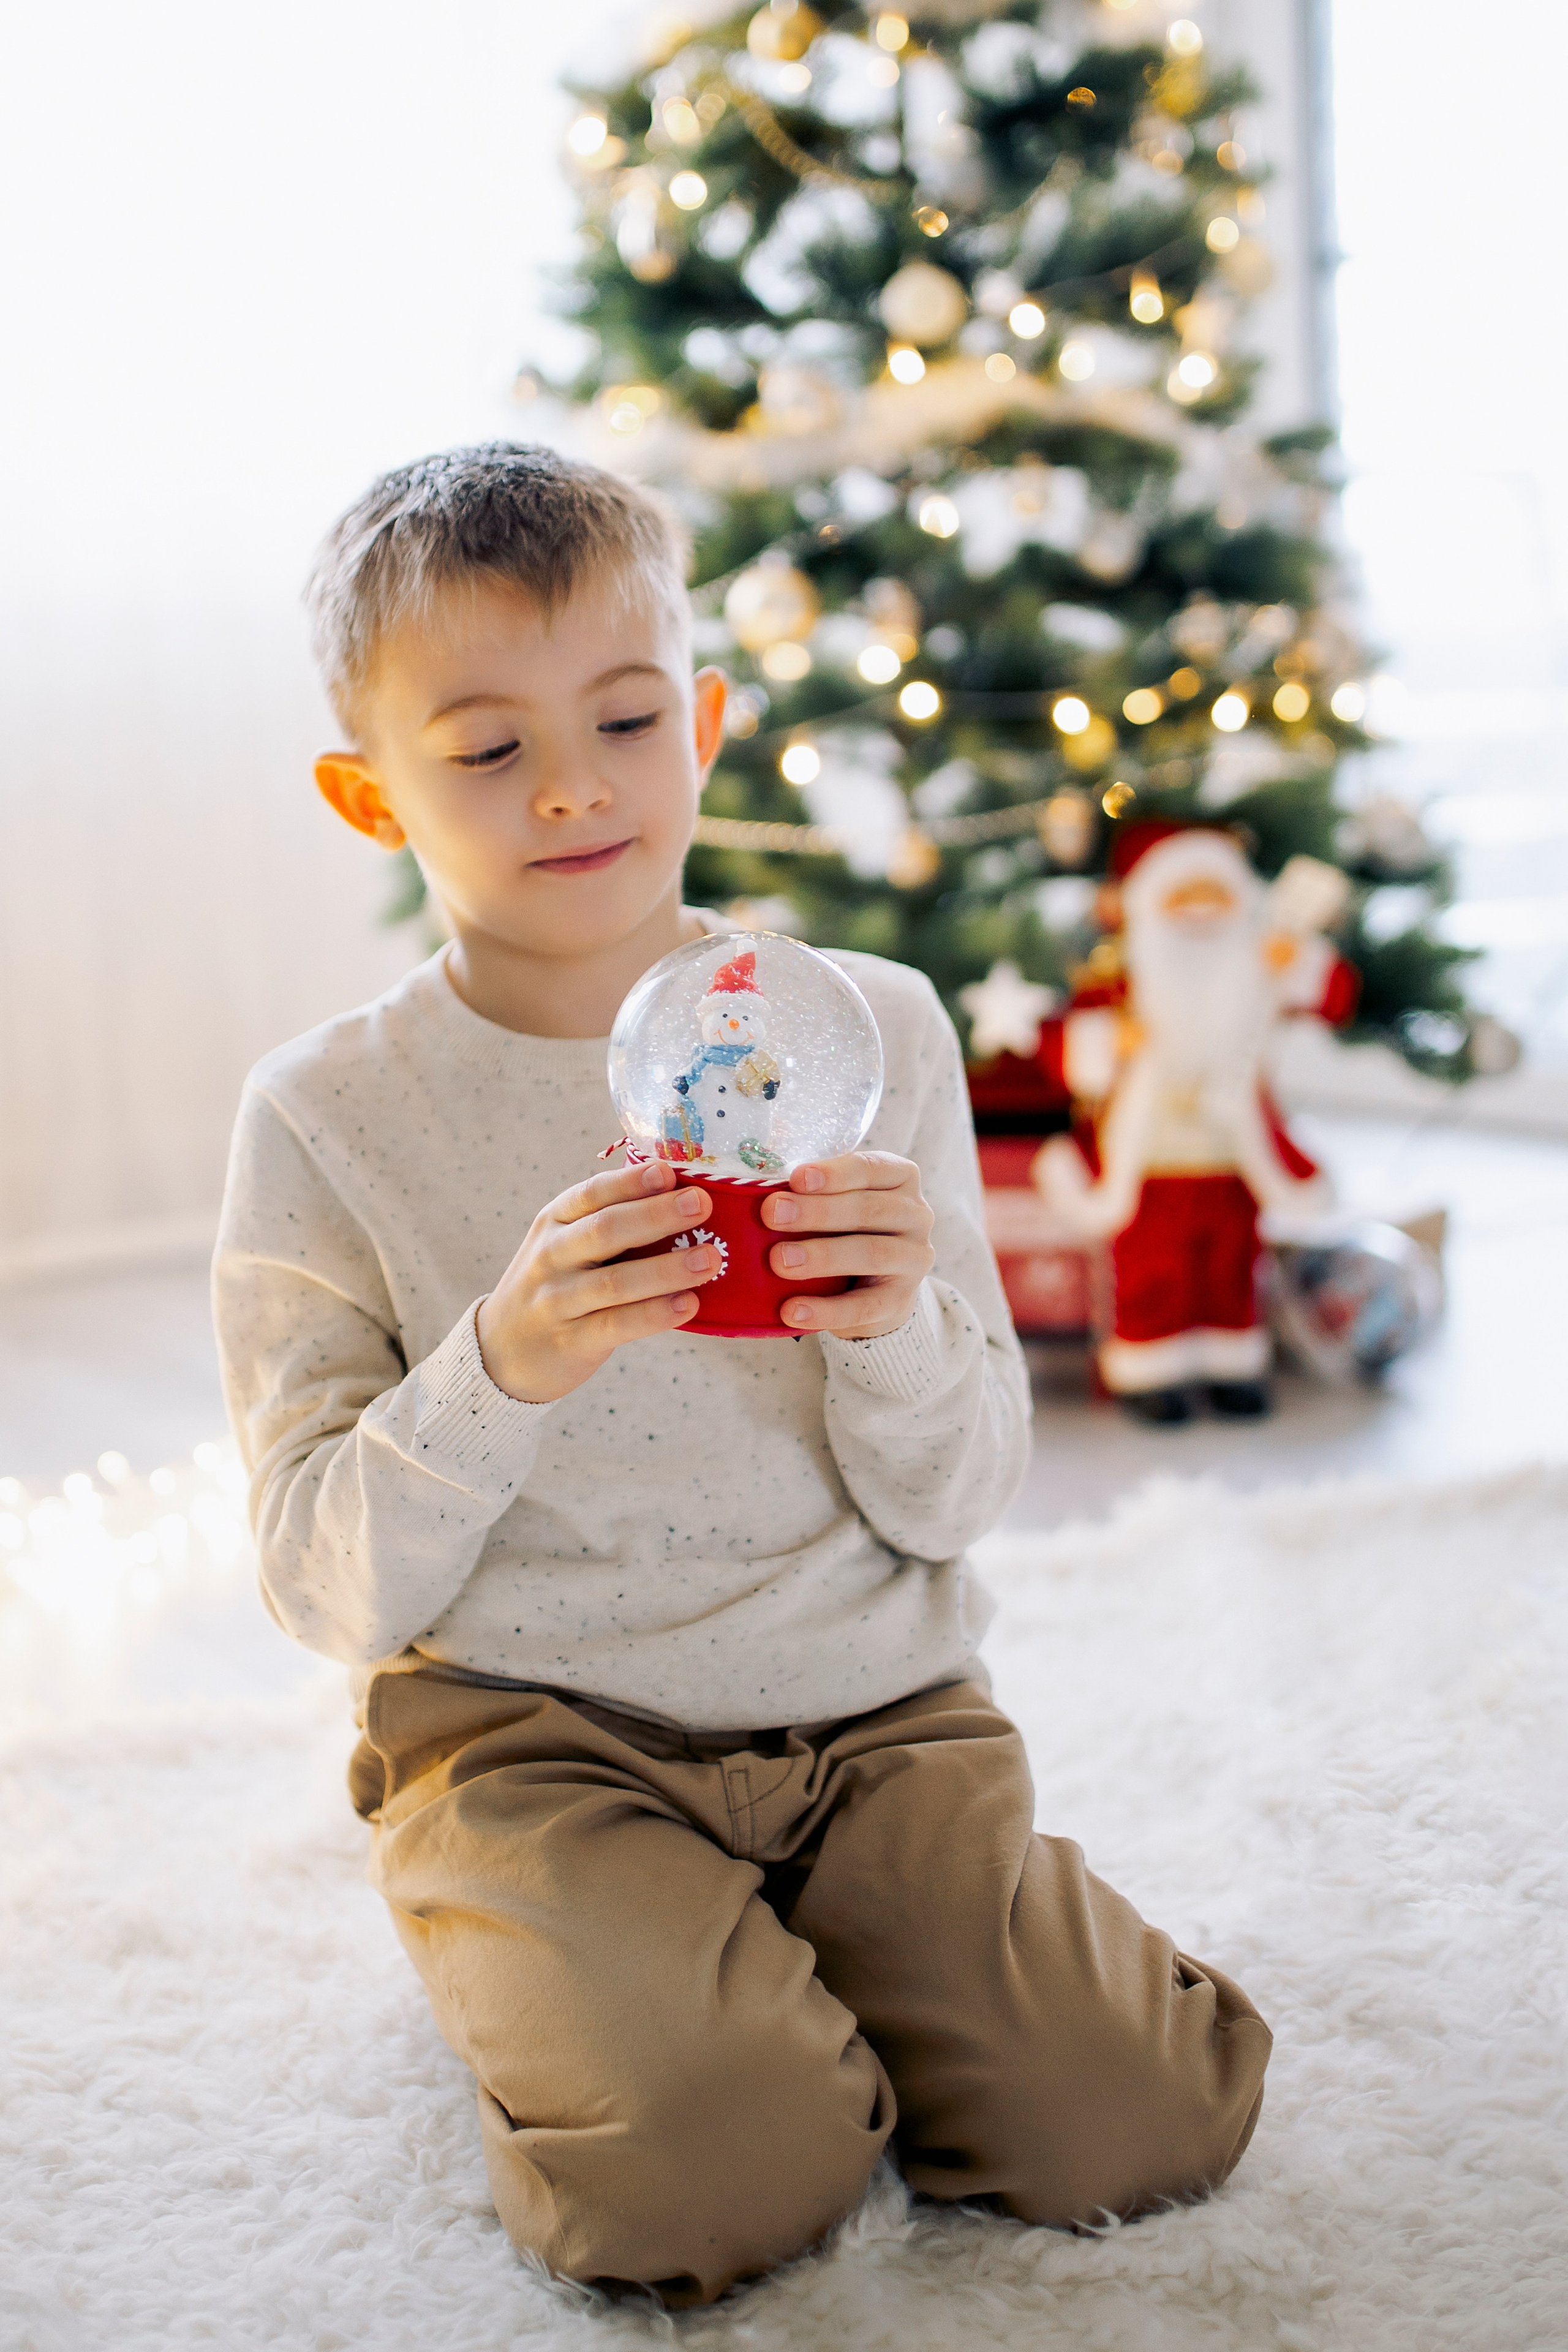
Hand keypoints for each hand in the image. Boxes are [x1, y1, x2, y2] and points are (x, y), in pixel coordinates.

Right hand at [476, 1160, 719, 1404]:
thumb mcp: (564, 1245)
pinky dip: (654, 1314)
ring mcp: (558, 1300)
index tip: (668, 1172)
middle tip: (701, 1204)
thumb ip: (607, 1222)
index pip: (591, 1193)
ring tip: (710, 1259)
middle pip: (605, 1230)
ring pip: (615, 1281)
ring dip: (667, 1269)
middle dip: (656, 1215)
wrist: (501, 1351)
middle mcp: (552, 1256)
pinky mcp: (571, 1340)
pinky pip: (617, 1324)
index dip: (631, 1181)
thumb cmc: (554, 1286)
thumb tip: (681, 1196)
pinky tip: (688, 1304)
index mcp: (554, 1222)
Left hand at [762, 1150, 934, 1340]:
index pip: (871, 1168)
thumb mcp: (835, 1202)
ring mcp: (914, 1259)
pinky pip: (865, 1307)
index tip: (796, 1178)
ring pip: (871, 1254)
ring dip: (822, 1257)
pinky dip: (827, 1310)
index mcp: (899, 1178)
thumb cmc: (846, 1229)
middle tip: (772, 1214)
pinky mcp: (901, 1301)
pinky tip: (793, 1310)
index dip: (834, 1173)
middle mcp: (916, 1215)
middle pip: (868, 1209)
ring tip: (779, 1261)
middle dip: (817, 1212)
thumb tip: (763, 1195)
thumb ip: (810, 1194)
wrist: (875, 1288)